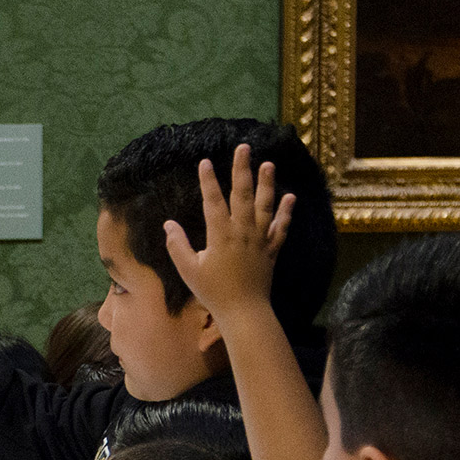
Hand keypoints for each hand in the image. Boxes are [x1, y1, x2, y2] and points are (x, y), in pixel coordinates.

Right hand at [162, 143, 294, 320]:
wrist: (244, 312)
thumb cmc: (213, 292)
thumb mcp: (189, 270)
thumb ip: (178, 245)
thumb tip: (168, 224)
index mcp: (221, 235)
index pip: (213, 201)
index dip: (208, 181)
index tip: (205, 162)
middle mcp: (242, 232)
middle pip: (242, 194)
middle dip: (241, 169)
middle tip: (243, 148)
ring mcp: (260, 239)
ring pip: (264, 205)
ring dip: (266, 183)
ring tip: (268, 164)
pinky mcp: (271, 250)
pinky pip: (280, 227)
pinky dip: (286, 212)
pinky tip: (290, 197)